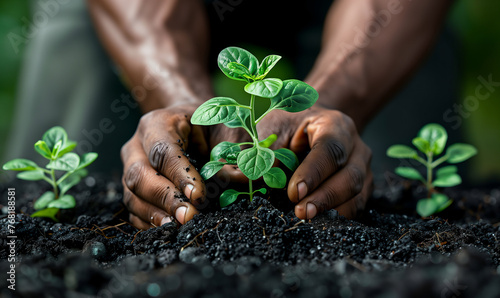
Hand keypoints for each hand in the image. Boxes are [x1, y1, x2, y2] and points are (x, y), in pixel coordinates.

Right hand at [120, 105, 248, 228]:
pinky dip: (150, 223)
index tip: (199, 196)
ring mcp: (131, 167)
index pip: (163, 151)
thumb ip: (232, 153)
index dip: (179, 175)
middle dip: (165, 199)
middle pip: (140, 174)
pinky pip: (134, 210)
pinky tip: (171, 230)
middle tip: (189, 216)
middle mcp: (138, 145)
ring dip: (156, 215)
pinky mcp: (133, 188)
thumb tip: (237, 179)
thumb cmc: (211, 126)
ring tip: (180, 226)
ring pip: (132, 195)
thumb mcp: (226, 129)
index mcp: (160, 123)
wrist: (194, 126)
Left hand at [256, 107, 372, 219]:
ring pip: (357, 194)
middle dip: (326, 198)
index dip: (313, 173)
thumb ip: (259, 152)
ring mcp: (362, 166)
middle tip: (301, 213)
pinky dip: (340, 216)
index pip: (329, 150)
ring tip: (308, 220)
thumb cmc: (289, 124)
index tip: (294, 193)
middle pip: (350, 176)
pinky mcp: (362, 185)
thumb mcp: (272, 129)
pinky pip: (357, 205)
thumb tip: (237, 177)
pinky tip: (320, 222)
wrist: (312, 122)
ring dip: (333, 210)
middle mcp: (355, 146)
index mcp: (334, 125)